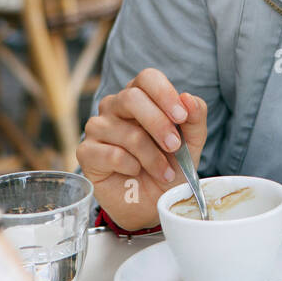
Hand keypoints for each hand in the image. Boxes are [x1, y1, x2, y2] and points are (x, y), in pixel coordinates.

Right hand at [76, 68, 206, 230]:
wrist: (153, 202)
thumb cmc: (170, 166)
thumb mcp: (192, 143)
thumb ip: (195, 119)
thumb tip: (188, 98)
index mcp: (141, 96)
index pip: (147, 78)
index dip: (164, 94)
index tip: (181, 116)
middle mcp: (115, 106)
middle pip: (131, 98)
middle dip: (159, 124)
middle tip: (175, 147)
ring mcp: (98, 128)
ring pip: (126, 132)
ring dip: (152, 156)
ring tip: (164, 173)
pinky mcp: (87, 152)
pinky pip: (111, 154)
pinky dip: (132, 166)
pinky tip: (136, 173)